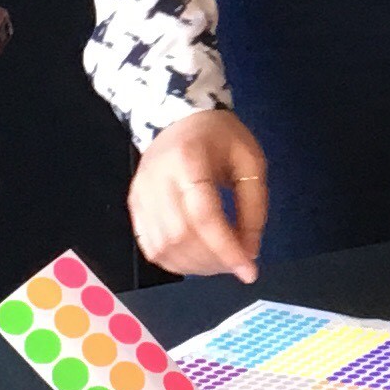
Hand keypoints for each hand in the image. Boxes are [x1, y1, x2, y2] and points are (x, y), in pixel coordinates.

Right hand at [131, 110, 267, 280]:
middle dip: (213, 259)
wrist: (180, 118)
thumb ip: (254, 207)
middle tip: (238, 264)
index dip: (226, 249)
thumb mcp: (250, 161)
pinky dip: (176, 262)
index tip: (250, 272)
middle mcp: (155, 179)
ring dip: (196, 265)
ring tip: (221, 261)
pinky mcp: (135, 207)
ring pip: (163, 247)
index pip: (203, 215)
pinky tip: (199, 258)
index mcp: (187, 159)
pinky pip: (151, 247)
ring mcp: (140, 194)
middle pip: (181, 235)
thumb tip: (249, 252)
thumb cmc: (220, 137)